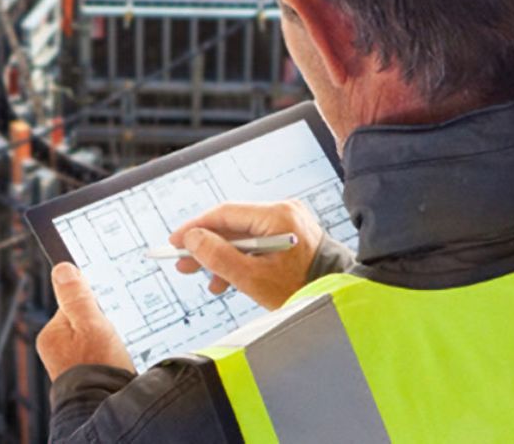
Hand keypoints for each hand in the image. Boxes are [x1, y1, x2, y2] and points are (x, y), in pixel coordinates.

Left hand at [35, 263, 134, 381]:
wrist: (106, 410)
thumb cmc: (97, 368)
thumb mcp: (91, 323)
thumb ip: (77, 296)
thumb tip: (62, 269)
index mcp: (51, 335)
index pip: (72, 305)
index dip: (92, 306)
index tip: (103, 312)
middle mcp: (55, 350)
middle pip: (84, 321)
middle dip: (101, 326)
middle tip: (110, 339)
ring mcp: (68, 366)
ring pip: (93, 339)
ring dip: (107, 343)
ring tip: (113, 355)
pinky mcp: (83, 377)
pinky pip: (98, 356)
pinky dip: (109, 357)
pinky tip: (115, 365)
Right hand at [168, 200, 324, 309]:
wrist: (338, 300)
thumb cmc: (303, 290)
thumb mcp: (252, 278)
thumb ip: (218, 257)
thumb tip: (191, 239)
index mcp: (278, 216)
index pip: (225, 214)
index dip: (195, 228)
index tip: (175, 242)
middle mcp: (284, 212)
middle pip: (233, 225)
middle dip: (207, 246)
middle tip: (184, 264)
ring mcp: (290, 222)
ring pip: (244, 236)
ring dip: (223, 256)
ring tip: (206, 279)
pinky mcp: (292, 235)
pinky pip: (258, 242)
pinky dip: (242, 258)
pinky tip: (228, 279)